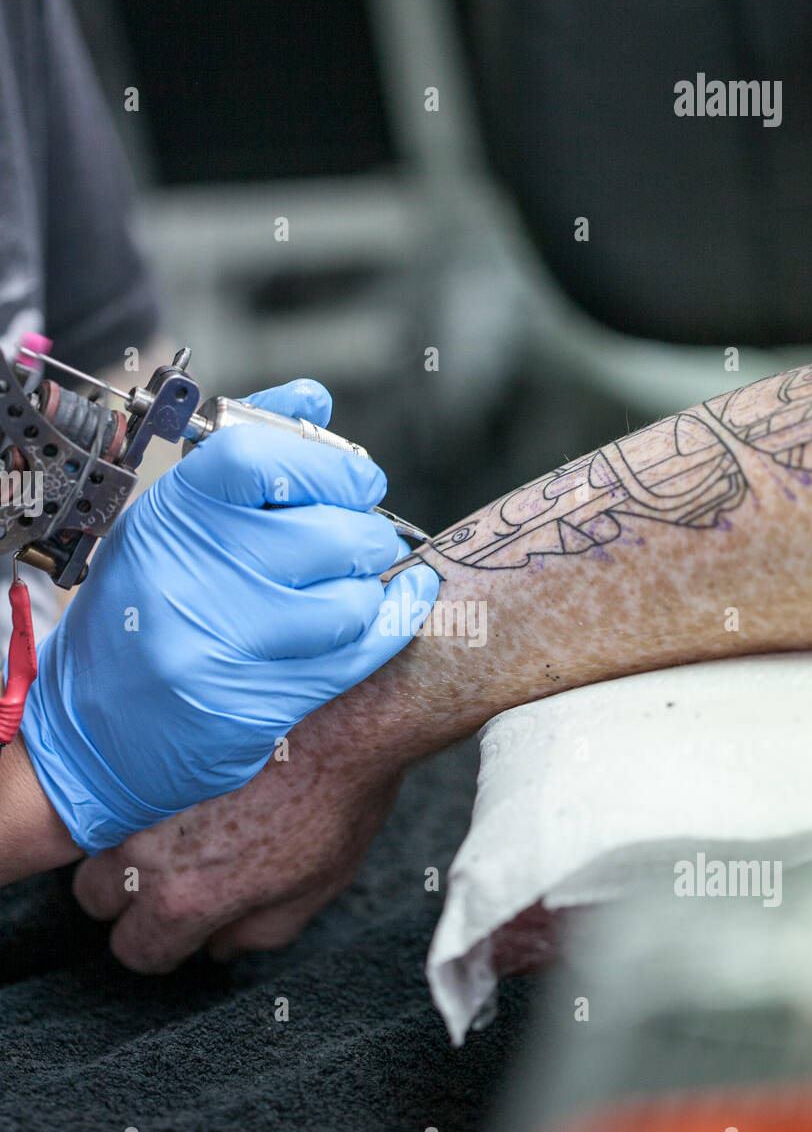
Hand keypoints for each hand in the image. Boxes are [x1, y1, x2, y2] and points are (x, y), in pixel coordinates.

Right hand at [21, 379, 437, 852]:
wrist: (93, 732)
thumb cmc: (143, 614)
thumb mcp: (171, 525)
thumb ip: (245, 456)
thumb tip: (315, 399)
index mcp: (168, 516)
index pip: (261, 456)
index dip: (329, 464)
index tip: (356, 481)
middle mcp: (188, 577)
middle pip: (327, 534)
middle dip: (366, 534)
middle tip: (363, 540)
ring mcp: (220, 646)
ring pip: (350, 600)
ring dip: (371, 589)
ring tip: (354, 585)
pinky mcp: (252, 704)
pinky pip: (353, 657)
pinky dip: (391, 624)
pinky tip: (398, 605)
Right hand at [73, 700, 404, 971]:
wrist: (341, 718)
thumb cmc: (335, 803)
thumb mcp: (313, 891)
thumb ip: (258, 933)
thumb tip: (220, 947)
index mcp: (186, 897)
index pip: (136, 949)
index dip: (163, 948)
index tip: (182, 933)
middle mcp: (145, 849)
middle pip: (95, 899)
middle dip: (129, 900)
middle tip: (173, 882)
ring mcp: (136, 795)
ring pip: (91, 842)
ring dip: (120, 847)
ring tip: (171, 834)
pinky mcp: (143, 751)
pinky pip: (111, 789)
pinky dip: (129, 799)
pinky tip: (170, 793)